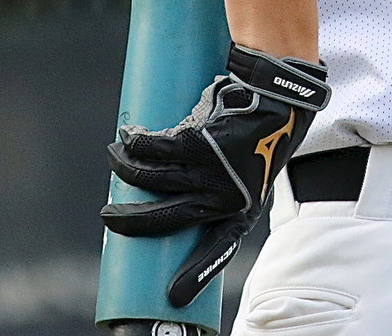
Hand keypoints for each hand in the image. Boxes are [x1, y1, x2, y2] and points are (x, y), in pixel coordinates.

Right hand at [101, 43, 329, 306]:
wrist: (282, 97)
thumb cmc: (264, 134)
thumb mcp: (253, 173)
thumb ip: (224, 192)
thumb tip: (177, 199)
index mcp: (241, 212)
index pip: (218, 250)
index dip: (197, 274)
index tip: (174, 296)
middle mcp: (224, 198)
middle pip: (163, 219)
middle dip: (129, 221)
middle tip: (109, 215)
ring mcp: (211, 171)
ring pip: (152, 178)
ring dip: (126, 168)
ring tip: (115, 157)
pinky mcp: (201, 142)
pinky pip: (156, 147)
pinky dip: (136, 143)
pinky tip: (128, 137)